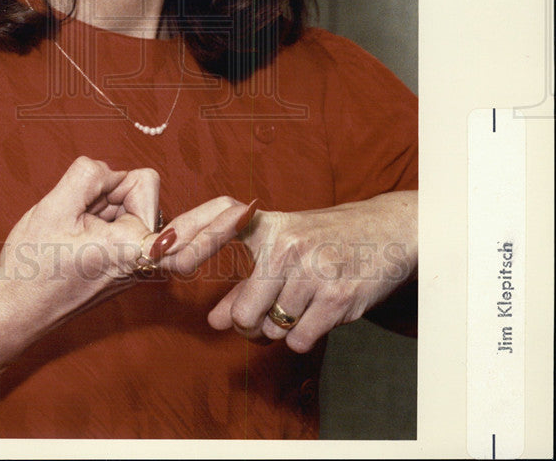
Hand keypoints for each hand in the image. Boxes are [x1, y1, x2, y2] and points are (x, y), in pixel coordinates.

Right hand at [0, 156, 251, 356]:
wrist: (13, 312)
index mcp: (129, 253)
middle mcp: (141, 261)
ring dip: (101, 201)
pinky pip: (123, 216)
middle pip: (144, 192)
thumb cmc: (31, 267)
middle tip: (81, 209)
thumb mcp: (52, 208)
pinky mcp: (125, 260)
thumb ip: (90, 176)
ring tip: (68, 227)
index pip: (185, 235)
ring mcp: (134, 262)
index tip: (247, 209)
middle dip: (116, 191)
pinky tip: (80, 220)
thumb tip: (111, 174)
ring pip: (130, 200)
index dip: (217, 224)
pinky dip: (103, 210)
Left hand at [206, 191, 416, 351]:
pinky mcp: (337, 297)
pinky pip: (299, 339)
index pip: (221, 217)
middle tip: (263, 312)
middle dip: (249, 324)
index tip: (171, 258)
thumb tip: (216, 321)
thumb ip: (246, 282)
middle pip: (245, 311)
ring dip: (280, 327)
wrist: (385, 232)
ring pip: (272, 328)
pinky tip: (317, 311)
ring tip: (299, 301)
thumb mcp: (284, 247)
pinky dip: (303, 335)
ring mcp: (313, 270)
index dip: (193, 236)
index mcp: (268, 224)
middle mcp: (287, 244)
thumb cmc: (324, 239)